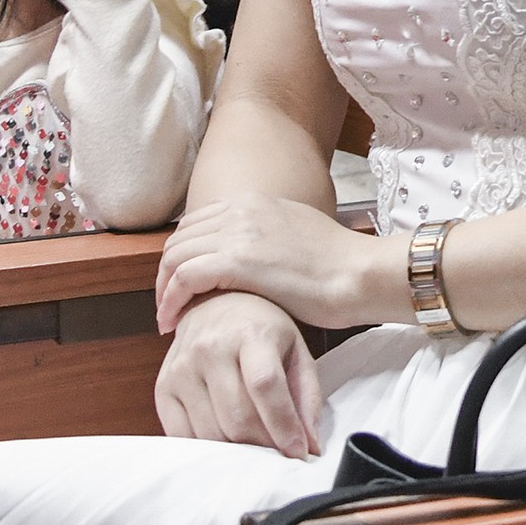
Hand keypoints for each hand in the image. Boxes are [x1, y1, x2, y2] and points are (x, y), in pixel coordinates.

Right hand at [154, 289, 322, 454]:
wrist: (214, 305)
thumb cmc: (259, 329)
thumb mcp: (295, 350)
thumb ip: (307, 396)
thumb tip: (311, 445)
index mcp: (250, 333)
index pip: (264, 385)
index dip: (283, 425)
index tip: (297, 452)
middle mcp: (210, 348)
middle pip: (237, 416)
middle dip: (264, 444)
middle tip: (278, 451)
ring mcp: (182, 368)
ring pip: (211, 431)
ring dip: (238, 449)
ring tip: (255, 443)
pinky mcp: (164, 386)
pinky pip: (182, 435)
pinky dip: (208, 446)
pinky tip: (226, 439)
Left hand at [155, 192, 389, 332]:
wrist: (361, 274)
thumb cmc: (340, 266)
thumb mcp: (296, 234)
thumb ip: (267, 237)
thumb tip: (254, 256)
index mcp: (253, 202)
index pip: (196, 223)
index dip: (182, 255)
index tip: (181, 283)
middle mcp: (239, 211)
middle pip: (179, 238)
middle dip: (167, 272)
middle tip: (170, 304)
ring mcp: (236, 233)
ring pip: (174, 257)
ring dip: (164, 289)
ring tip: (168, 317)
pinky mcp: (236, 261)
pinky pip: (182, 278)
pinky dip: (170, 300)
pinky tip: (172, 321)